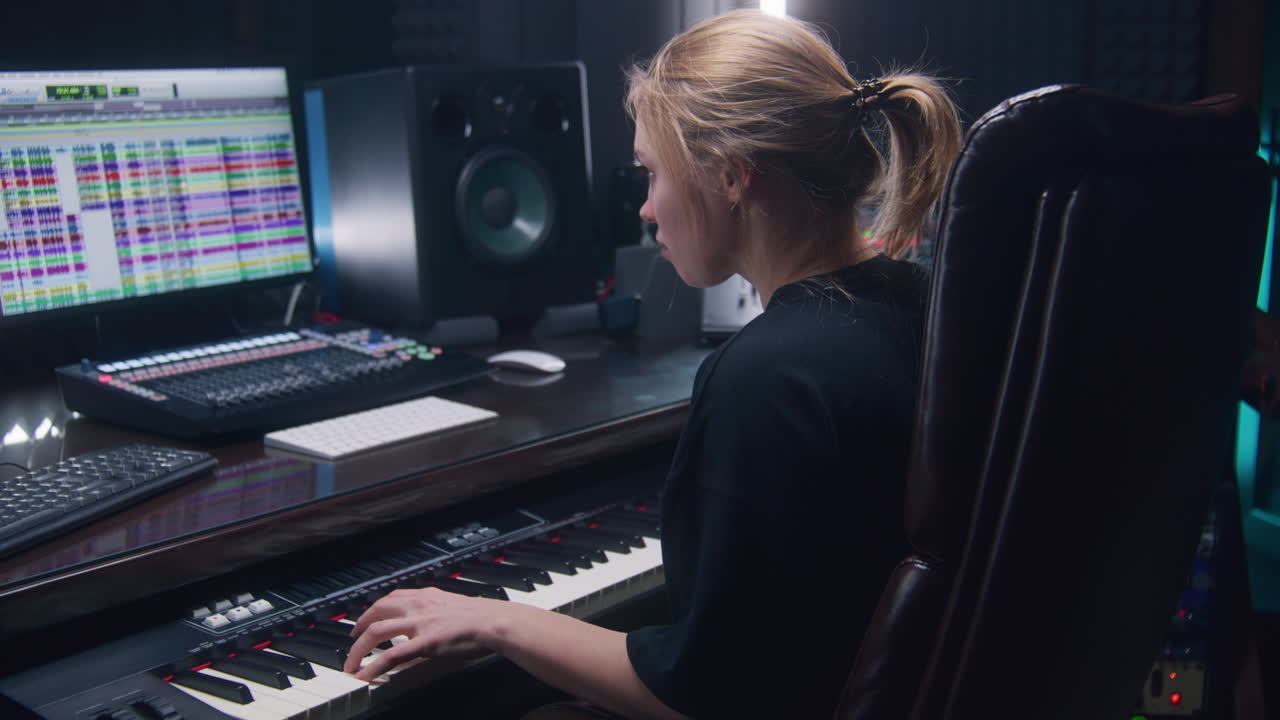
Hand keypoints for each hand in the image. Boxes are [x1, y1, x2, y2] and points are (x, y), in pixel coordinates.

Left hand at [344, 587, 502, 679]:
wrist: (495, 621)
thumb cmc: (481, 616)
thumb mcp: (452, 606)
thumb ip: (435, 612)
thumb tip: (426, 624)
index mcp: (427, 595)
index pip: (391, 597)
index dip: (374, 609)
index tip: (368, 619)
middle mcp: (419, 605)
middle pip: (377, 611)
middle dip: (359, 627)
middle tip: (353, 641)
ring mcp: (420, 623)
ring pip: (377, 631)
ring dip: (358, 649)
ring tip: (352, 663)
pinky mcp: (424, 642)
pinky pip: (391, 655)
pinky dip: (373, 667)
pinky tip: (365, 676)